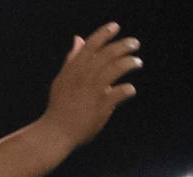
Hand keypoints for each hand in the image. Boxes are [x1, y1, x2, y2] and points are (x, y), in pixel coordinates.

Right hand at [38, 23, 140, 151]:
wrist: (56, 133)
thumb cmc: (60, 106)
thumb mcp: (62, 79)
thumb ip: (72, 59)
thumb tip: (78, 39)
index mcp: (73, 70)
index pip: (90, 45)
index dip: (104, 33)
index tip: (115, 27)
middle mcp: (83, 77)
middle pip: (108, 53)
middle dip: (124, 45)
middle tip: (134, 44)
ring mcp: (93, 91)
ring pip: (117, 68)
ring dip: (130, 62)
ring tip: (136, 63)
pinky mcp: (102, 105)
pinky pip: (122, 91)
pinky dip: (128, 90)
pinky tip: (128, 91)